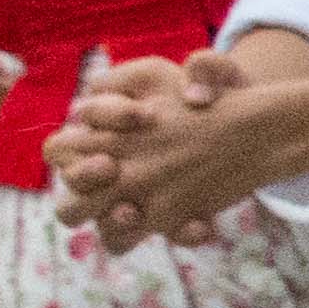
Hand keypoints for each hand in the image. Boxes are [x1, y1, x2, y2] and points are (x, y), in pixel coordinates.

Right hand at [48, 54, 268, 251]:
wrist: (247, 130)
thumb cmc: (215, 97)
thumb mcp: (218, 74)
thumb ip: (208, 68)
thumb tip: (194, 94)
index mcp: (110, 110)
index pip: (85, 112)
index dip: (108, 114)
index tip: (147, 115)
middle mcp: (101, 150)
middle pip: (61, 163)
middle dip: (80, 171)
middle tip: (111, 167)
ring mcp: (117, 187)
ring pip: (76, 209)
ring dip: (99, 214)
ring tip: (134, 212)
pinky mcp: (147, 216)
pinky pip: (131, 239)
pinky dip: (161, 235)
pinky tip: (200, 224)